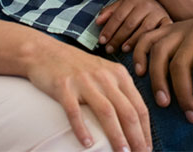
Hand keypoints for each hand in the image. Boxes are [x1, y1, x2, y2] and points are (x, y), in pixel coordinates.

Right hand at [26, 37, 151, 151]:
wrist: (45, 51)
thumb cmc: (77, 67)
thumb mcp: (104, 73)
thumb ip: (119, 91)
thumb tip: (134, 121)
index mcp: (119, 75)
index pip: (139, 106)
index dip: (145, 130)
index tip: (147, 147)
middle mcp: (105, 77)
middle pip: (127, 111)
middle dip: (136, 136)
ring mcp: (84, 81)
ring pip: (106, 112)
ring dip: (116, 135)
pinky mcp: (63, 86)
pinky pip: (74, 111)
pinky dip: (82, 128)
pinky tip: (87, 143)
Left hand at [96, 0, 171, 53]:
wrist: (163, 2)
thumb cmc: (139, 8)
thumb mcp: (124, 5)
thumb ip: (110, 12)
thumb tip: (97, 22)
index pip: (118, 16)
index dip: (109, 29)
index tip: (101, 41)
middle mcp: (146, 4)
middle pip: (129, 24)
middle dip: (117, 38)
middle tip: (109, 49)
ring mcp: (158, 13)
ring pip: (144, 29)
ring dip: (132, 41)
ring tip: (123, 49)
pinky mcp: (167, 21)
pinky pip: (157, 33)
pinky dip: (149, 41)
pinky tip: (143, 48)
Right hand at [132, 4, 192, 123]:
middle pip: (180, 62)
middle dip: (183, 93)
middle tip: (192, 117)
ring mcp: (182, 27)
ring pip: (160, 51)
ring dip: (158, 78)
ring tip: (164, 103)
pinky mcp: (172, 29)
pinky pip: (149, 38)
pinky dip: (139, 53)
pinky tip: (139, 73)